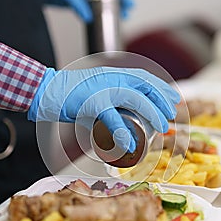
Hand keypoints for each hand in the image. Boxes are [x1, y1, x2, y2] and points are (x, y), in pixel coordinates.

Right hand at [28, 67, 179, 151]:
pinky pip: (113, 119)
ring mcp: (103, 90)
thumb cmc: (69, 94)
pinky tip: (130, 145)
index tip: (174, 98)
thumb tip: (123, 112)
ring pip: (135, 99)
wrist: (46, 91)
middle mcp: (111, 78)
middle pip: (144, 86)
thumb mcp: (95, 89)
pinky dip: (123, 132)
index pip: (144, 77)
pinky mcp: (92, 103)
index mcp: (113, 75)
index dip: (161, 88)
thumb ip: (110, 97)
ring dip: (152, 113)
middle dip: (162, 101)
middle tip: (171, 116)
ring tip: (161, 127)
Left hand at [41, 0, 134, 21]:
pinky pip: (97, 6)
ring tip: (122, 18)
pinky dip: (103, 12)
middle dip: (121, 2)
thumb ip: (78, 7)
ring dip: (114, 8)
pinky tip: (106, 21)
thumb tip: (89, 19)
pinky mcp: (81, 2)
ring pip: (105, 0)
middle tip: (128, 13)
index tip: (130, 4)